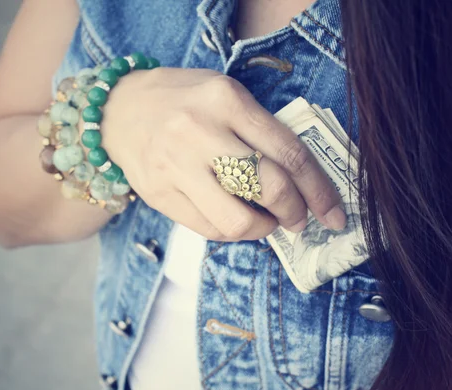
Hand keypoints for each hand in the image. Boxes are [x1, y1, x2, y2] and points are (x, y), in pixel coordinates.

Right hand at [101, 68, 345, 240]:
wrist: (118, 110)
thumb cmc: (183, 100)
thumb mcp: (225, 95)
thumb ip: (259, 130)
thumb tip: (299, 182)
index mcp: (226, 100)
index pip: (289, 152)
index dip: (319, 189)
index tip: (333, 211)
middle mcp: (200, 131)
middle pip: (268, 187)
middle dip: (296, 212)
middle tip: (299, 218)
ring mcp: (176, 166)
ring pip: (238, 219)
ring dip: (264, 230)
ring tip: (267, 222)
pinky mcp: (159, 195)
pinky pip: (209, 230)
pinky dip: (234, 233)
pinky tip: (239, 220)